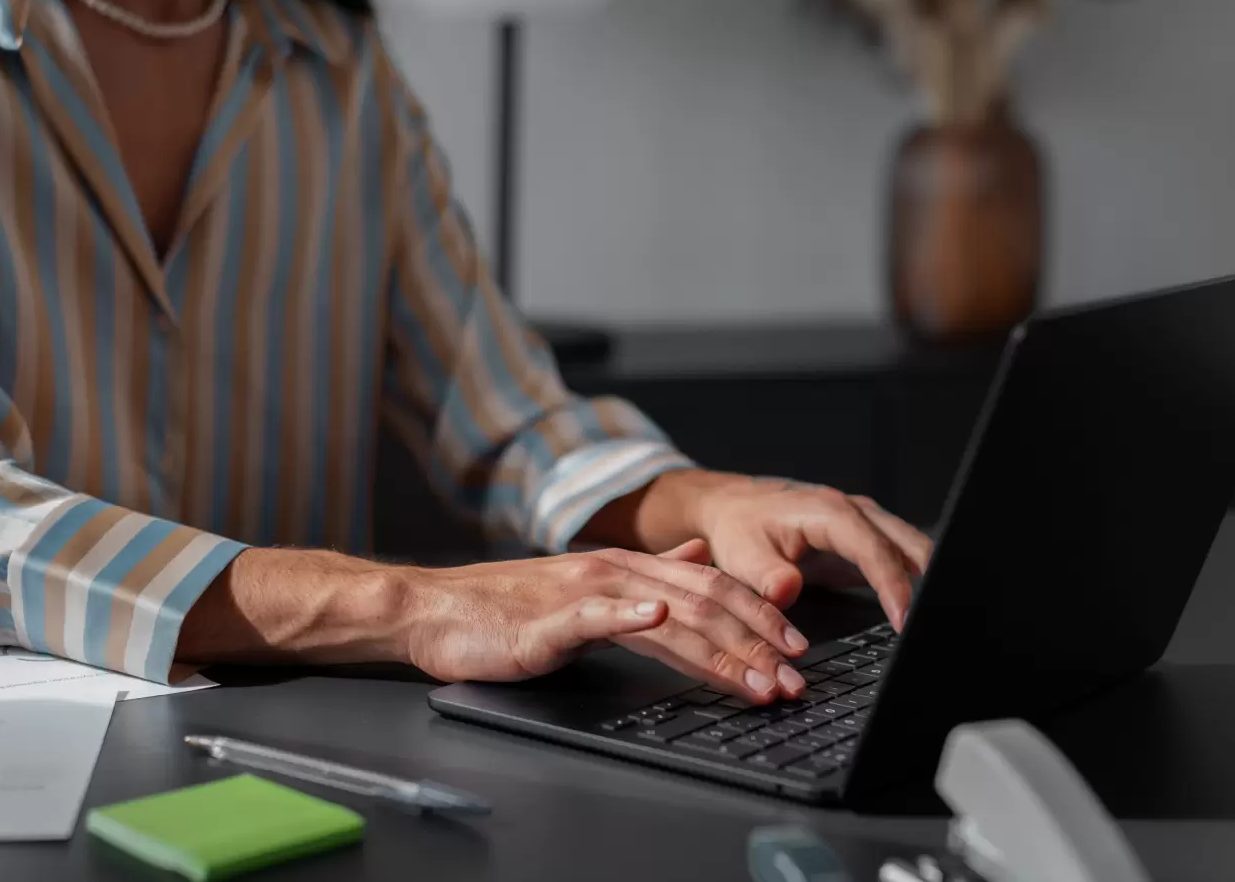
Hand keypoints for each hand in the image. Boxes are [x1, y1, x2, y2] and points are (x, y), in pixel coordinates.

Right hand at [405, 540, 811, 702]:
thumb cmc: (506, 609)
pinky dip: (630, 616)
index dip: (760, 617)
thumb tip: (696, 555)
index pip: (710, 589)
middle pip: (702, 604)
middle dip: (757, 643)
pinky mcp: (548, 619)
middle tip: (796, 678)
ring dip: (718, 649)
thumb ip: (647, 573)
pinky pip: (595, 614)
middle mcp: (613, 573)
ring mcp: (582, 593)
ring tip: (757, 678)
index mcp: (626, 568)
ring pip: (666, 615)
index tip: (798, 650)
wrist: (436, 610)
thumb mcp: (588, 586)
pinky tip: (658, 622)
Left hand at [637, 472, 931, 627]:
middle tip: (933, 627)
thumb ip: (765, 574)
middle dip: (929, 582)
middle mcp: (855, 512)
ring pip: (912, 549)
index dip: (894, 585)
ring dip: (928, 581)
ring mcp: (864, 524)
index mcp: (829, 512)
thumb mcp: (742, 553)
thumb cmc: (738, 528)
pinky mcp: (864, 541)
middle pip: (909, 544)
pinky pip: (899, 558)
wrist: (731, 509)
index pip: (875, 549)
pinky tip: (917, 612)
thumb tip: (786, 591)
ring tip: (933, 622)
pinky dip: (913, 581)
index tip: (904, 621)